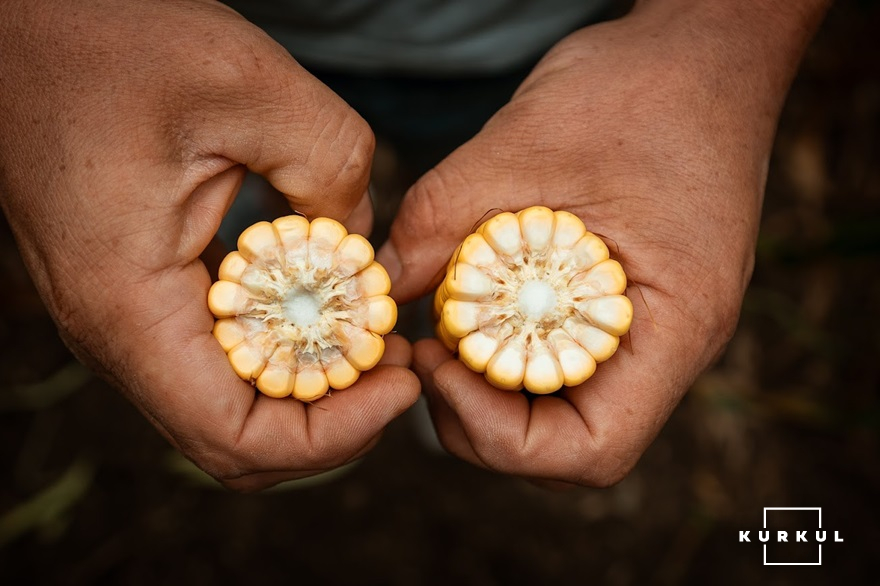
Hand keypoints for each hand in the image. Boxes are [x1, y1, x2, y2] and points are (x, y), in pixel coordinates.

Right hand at [0, 0, 417, 490]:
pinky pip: (218, 360)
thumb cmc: (109, 42)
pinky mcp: (141, 298)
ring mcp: (126, 322)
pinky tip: (328, 308)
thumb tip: (365, 250)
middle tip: (398, 365)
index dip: (335, 437)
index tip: (399, 385)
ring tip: (375, 341)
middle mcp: (118, 335)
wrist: (25, 28)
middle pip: (238, 441)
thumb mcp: (247, 86)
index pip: (235, 438)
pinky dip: (283, 352)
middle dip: (333, 421)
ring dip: (311, 390)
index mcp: (130, 306)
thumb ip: (331, 168)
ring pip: (229, 408)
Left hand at [378, 1, 826, 485]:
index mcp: (676, 321)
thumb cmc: (636, 86)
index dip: (499, 433)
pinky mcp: (635, 307)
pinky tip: (478, 304)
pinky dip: (514, 352)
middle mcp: (675, 343)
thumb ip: (442, 222)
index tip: (440, 364)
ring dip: (494, 388)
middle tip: (428, 352)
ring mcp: (658, 329)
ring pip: (567, 411)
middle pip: (570, 446)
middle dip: (482, 418)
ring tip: (447, 327)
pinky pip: (571, 364)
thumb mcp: (523, 142)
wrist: (705, 53)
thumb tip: (382, 291)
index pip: (592, 450)